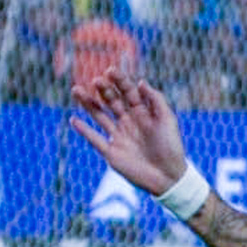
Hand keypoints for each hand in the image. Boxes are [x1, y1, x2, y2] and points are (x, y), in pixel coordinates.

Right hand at [70, 67, 189, 195]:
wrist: (168, 176)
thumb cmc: (171, 147)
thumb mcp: (167, 120)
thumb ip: (156, 100)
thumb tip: (140, 81)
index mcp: (143, 113)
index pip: (128, 92)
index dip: (120, 81)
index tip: (110, 70)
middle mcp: (128, 122)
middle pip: (112, 101)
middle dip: (104, 90)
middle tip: (95, 80)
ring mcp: (118, 136)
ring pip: (99, 116)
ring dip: (88, 104)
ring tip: (76, 91)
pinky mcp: (111, 152)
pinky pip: (94, 139)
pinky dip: (84, 130)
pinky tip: (74, 119)